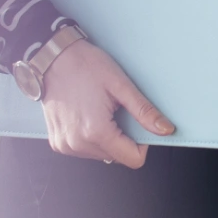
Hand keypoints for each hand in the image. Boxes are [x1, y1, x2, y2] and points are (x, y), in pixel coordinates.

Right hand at [38, 40, 173, 167]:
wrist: (52, 58)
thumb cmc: (85, 66)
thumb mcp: (121, 85)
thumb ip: (144, 112)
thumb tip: (165, 130)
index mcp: (95, 132)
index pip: (133, 159)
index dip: (143, 143)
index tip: (138, 123)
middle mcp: (77, 145)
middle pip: (117, 156)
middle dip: (124, 137)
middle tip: (116, 110)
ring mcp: (65, 145)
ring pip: (102, 154)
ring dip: (108, 137)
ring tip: (100, 110)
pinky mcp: (57, 143)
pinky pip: (85, 149)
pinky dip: (92, 137)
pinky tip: (88, 115)